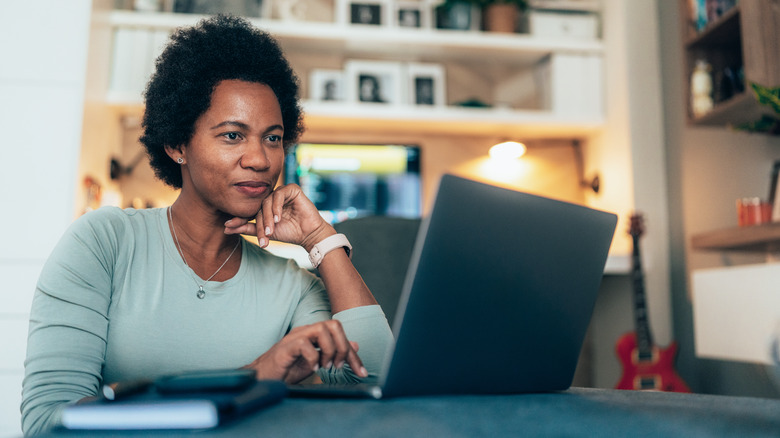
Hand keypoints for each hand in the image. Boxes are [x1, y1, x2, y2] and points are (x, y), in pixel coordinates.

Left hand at [224, 184, 332, 249]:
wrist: (309, 234)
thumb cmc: (289, 233)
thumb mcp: (265, 232)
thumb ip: (246, 228)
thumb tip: (225, 228)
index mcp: (265, 206)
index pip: (250, 210)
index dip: (240, 218)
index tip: (228, 226)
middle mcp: (272, 197)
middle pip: (258, 207)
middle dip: (260, 223)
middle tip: (263, 236)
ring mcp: (282, 192)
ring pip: (267, 201)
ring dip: (268, 217)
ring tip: (271, 230)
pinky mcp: (292, 189)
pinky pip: (279, 195)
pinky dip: (277, 207)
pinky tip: (278, 218)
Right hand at [244, 320, 367, 383]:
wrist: (264, 377)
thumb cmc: (287, 369)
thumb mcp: (317, 362)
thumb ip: (333, 352)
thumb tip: (355, 345)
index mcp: (314, 334)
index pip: (340, 334)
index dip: (353, 354)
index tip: (361, 372)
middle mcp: (306, 331)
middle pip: (334, 325)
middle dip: (343, 347)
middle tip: (338, 366)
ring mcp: (295, 337)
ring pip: (322, 329)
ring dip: (329, 350)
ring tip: (325, 366)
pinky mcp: (285, 348)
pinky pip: (304, 344)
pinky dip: (313, 357)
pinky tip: (313, 368)